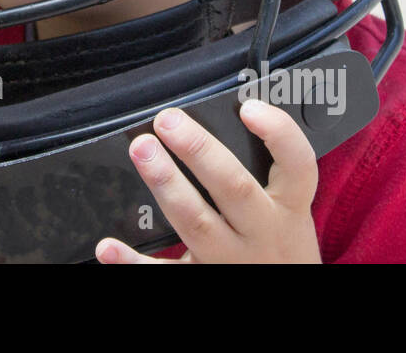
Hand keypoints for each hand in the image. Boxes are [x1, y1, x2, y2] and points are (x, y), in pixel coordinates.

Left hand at [96, 100, 321, 262]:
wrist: (289, 298)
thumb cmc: (280, 245)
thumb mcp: (290, 210)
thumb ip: (266, 172)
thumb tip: (233, 111)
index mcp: (289, 207)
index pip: (297, 166)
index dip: (278, 134)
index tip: (249, 107)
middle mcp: (262, 232)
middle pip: (234, 187)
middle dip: (199, 151)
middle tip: (168, 121)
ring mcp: (231, 259)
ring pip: (196, 221)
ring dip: (166, 184)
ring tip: (142, 150)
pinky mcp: (204, 279)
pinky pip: (167, 272)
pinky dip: (133, 261)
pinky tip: (107, 246)